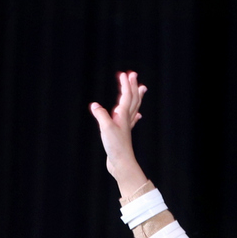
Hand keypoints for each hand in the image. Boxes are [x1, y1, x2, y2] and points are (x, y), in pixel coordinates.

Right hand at [90, 71, 147, 196]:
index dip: (126, 84)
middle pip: (133, 100)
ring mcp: (126, 127)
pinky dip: (134, 115)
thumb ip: (100, 115)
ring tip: (142, 89)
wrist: (121, 164)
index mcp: (123, 116)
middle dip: (133, 87)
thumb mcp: (106, 128)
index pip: (126, 96)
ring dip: (137, 97)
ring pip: (133, 108)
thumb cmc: (115, 147)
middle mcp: (126, 120)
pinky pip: (131, 121)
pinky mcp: (123, 134)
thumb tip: (94, 105)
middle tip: (134, 75)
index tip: (125, 73)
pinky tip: (138, 115)